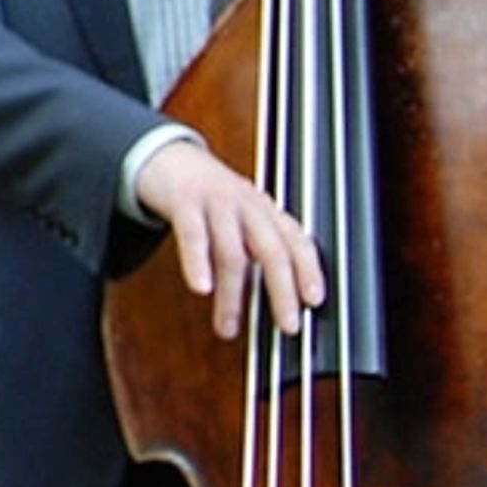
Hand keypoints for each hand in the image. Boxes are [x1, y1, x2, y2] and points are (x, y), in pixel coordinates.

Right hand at [134, 141, 325, 339]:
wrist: (173, 159)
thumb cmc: (213, 198)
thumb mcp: (245, 218)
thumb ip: (261, 249)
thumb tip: (278, 300)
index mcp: (266, 212)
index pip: (297, 239)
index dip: (309, 269)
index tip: (314, 300)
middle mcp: (248, 205)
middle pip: (272, 249)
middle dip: (283, 290)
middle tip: (288, 325)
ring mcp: (217, 203)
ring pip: (232, 250)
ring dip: (232, 294)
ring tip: (228, 327)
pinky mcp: (185, 203)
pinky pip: (194, 235)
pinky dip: (198, 262)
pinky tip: (200, 287)